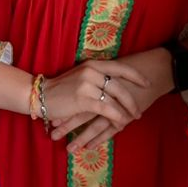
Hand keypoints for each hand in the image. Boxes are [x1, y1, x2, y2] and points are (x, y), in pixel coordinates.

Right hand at [53, 48, 175, 151]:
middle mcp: (92, 71)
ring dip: (126, 110)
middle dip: (132, 99)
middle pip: (120, 85)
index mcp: (93, 64)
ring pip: (115, 98)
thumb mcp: (81, 77)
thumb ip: (98, 78)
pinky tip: (121, 123)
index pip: (120, 67)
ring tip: (133, 118)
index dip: (135, 76)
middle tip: (140, 109)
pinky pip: (107, 109)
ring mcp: (87, 84)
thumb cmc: (62, 89)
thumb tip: (116, 84)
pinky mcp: (83, 99)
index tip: (146, 83)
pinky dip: (116, 116)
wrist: (41, 95)